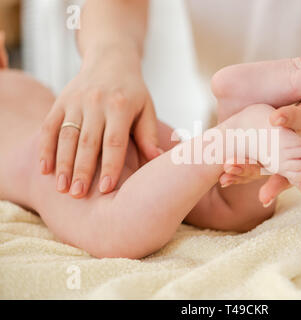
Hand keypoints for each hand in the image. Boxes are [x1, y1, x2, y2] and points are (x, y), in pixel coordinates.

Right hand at [39, 45, 159, 197]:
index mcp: (120, 106)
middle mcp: (96, 103)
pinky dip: (45, 148)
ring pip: (66, 136)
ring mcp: (75, 101)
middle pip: (88, 142)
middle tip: (79, 194)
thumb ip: (149, 135)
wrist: (110, 60)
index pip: (114, 141)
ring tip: (62, 188)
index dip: (110, 165)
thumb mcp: (146, 109)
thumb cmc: (133, 91)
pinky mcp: (60, 101)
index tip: (106, 188)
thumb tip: (159, 160)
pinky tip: (45, 169)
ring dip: (63, 163)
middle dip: (82, 170)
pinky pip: (49, 126)